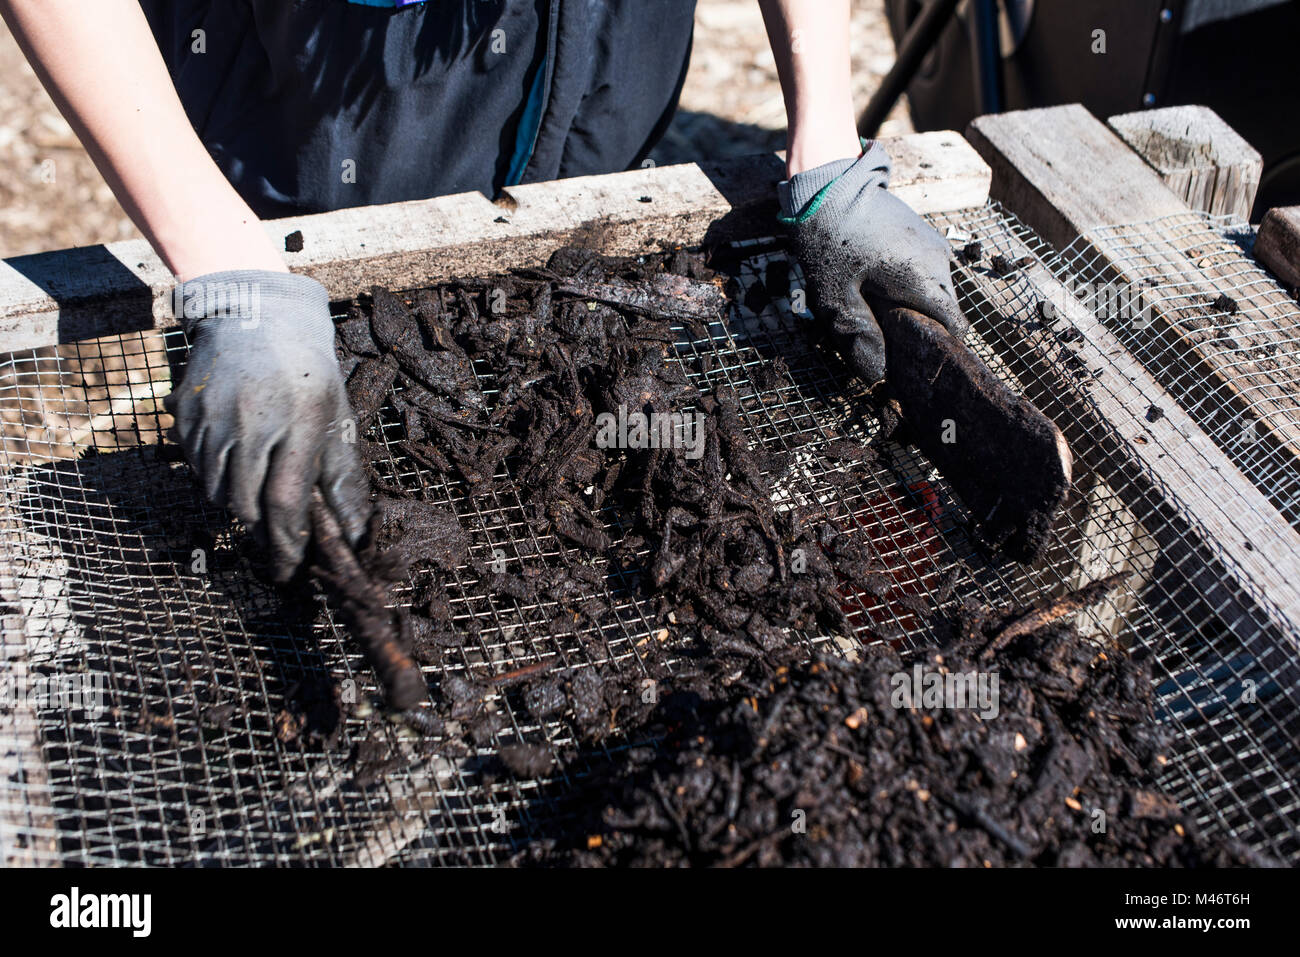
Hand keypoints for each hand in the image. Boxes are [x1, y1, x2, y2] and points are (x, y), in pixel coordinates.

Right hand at [164, 271, 370, 580]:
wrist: (256, 315)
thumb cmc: (307, 372)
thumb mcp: (336, 417)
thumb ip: (342, 477)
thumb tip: (354, 533)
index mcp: (300, 423)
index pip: (287, 501)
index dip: (288, 544)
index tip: (290, 570)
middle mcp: (253, 422)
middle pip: (247, 505)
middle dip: (262, 529)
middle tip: (275, 535)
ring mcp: (214, 418)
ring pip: (217, 492)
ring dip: (237, 505)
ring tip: (257, 491)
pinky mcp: (186, 415)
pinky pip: (196, 468)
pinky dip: (215, 479)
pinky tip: (234, 462)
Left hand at [781, 141, 967, 384]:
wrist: (829, 183)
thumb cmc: (829, 238)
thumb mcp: (834, 296)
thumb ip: (858, 336)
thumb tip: (876, 374)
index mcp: (924, 279)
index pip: (953, 326)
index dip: (933, 347)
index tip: (907, 356)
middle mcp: (939, 261)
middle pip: (943, 310)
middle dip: (917, 325)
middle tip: (879, 326)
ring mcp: (935, 244)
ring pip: (934, 290)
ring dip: (911, 302)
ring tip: (874, 299)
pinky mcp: (924, 234)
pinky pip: (926, 270)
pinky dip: (909, 282)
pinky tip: (876, 279)